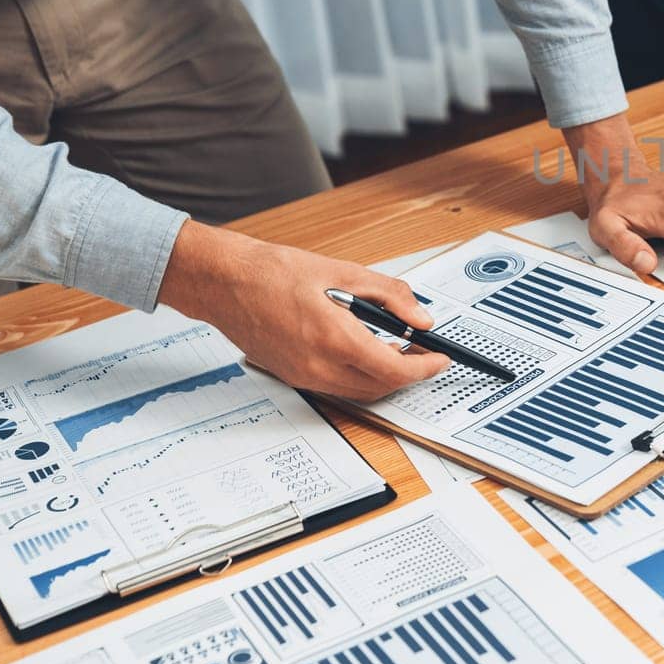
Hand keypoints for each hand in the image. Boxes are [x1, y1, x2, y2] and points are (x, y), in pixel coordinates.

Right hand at [157, 221, 450, 400]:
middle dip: (408, 374)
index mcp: (333, 337)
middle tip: (424, 353)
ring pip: (358, 391)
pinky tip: (364, 351)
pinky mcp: (292, 376)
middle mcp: (317, 365)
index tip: (440, 358)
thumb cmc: (272, 272)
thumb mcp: (342, 271)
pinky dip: (359, 376)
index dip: (425, 368)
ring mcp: (302, 376)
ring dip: (384, 378)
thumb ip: (389, 294)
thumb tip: (420, 317)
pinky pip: (336, 386)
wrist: (223, 283)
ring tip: (398, 351)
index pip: (394, 369)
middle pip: (380, 386)